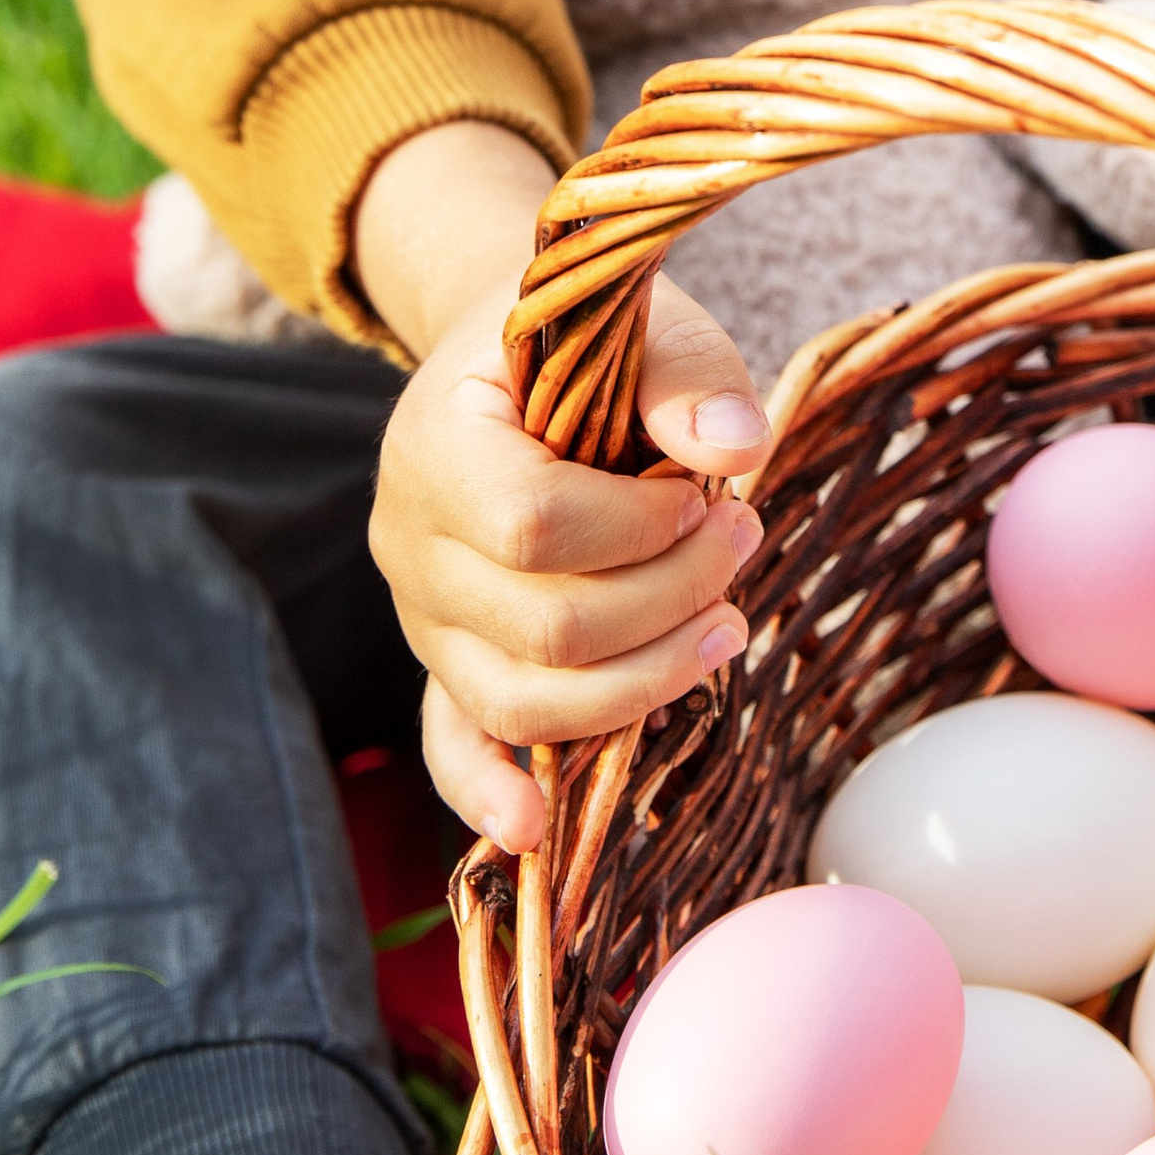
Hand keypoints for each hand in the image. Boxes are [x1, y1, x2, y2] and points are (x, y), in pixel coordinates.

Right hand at [356, 122, 771, 852]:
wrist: (509, 361)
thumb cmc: (581, 343)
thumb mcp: (637, 325)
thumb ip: (684, 376)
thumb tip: (738, 450)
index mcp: (438, 442)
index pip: (535, 524)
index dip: (642, 531)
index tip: (709, 495)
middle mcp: (410, 540)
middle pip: (543, 626)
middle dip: (669, 601)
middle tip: (744, 543)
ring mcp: (421, 613)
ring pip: (518, 698)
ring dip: (640, 684)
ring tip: (726, 628)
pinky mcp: (446, 660)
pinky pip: (452, 739)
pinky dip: (488, 789)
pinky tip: (534, 829)